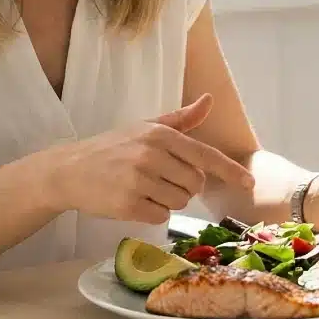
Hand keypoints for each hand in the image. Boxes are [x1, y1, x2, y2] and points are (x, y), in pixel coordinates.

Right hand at [46, 94, 253, 223]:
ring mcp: (140, 180)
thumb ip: (180, 119)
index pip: (205, 155)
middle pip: (195, 184)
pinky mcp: (128, 204)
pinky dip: (152, 213)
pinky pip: (161, 216)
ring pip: (180, 202)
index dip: (230, 171)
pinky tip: (134, 201)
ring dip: (168, 201)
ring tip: (144, 189)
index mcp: (160, 135)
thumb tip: (209, 101)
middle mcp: (152, 155)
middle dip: (184, 186)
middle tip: (159, 179)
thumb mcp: (145, 127)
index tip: (249, 183)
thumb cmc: (112, 147)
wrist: (69, 169)